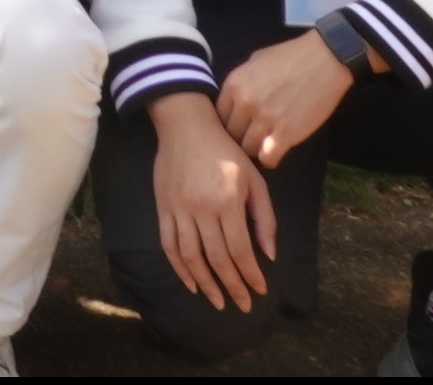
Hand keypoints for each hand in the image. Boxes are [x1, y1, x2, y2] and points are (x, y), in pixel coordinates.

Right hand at [149, 93, 278, 313]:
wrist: (186, 126)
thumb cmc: (226, 151)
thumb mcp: (254, 179)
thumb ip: (264, 217)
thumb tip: (269, 255)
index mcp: (228, 201)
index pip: (240, 250)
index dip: (250, 275)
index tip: (260, 291)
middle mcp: (202, 209)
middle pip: (216, 258)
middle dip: (231, 286)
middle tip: (242, 306)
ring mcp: (179, 209)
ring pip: (191, 257)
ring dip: (205, 284)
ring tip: (217, 301)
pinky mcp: (163, 208)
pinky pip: (169, 245)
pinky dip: (179, 268)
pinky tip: (191, 283)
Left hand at [216, 30, 358, 168]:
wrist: (325, 59)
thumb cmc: (290, 56)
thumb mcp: (255, 61)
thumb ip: (240, 82)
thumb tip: (233, 100)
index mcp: (234, 84)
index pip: (218, 116)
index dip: (227, 123)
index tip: (238, 125)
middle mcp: (245, 103)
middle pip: (231, 135)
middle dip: (240, 137)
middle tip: (253, 136)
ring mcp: (265, 120)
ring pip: (247, 149)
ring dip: (255, 149)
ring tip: (265, 144)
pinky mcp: (286, 134)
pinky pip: (268, 158)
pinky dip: (270, 158)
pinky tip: (276, 151)